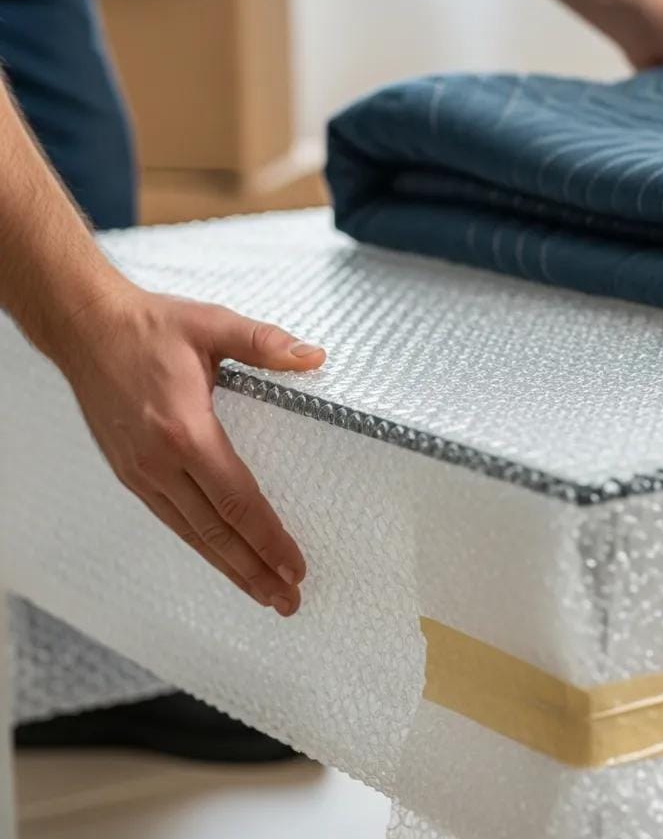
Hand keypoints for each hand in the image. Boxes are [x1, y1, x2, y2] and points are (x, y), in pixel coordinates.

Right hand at [50, 283, 325, 616]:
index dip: (268, 538)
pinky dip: (200, 544)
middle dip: (254, 570)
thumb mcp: (214, 324)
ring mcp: (140, 472)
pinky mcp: (130, 472)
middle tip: (288, 600)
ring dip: (228, 567)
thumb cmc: (150, 326)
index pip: (237, 500)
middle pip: (215, 531)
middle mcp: (160, 462)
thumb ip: (265, 343)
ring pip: (191, 533)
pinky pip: (171, 519)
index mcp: (185, 430)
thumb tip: (314, 357)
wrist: (85, 327)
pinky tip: (220, 556)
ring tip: (262, 593)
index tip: (294, 566)